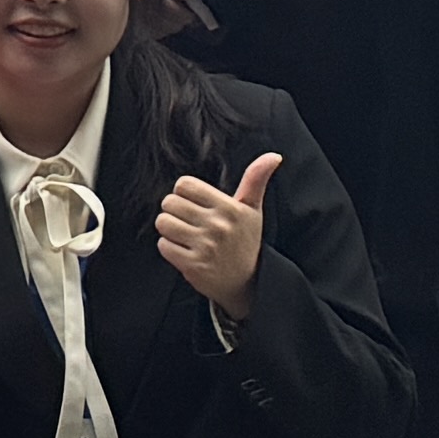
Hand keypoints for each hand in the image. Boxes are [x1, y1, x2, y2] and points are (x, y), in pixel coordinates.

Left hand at [157, 149, 281, 322]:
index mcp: (230, 208)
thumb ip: (256, 179)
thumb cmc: (245, 240)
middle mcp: (219, 226)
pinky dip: (170, 248)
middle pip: (170, 202)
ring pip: (163, 223)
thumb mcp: (252, 209)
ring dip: (170, 230)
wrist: (246, 282)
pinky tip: (186, 252)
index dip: (184, 194)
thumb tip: (275, 155)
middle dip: (176, 212)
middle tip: (191, 223)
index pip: (184, 185)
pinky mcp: (193, 265)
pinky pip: (163, 245)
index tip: (196, 205)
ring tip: (187, 237)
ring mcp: (206, 246)